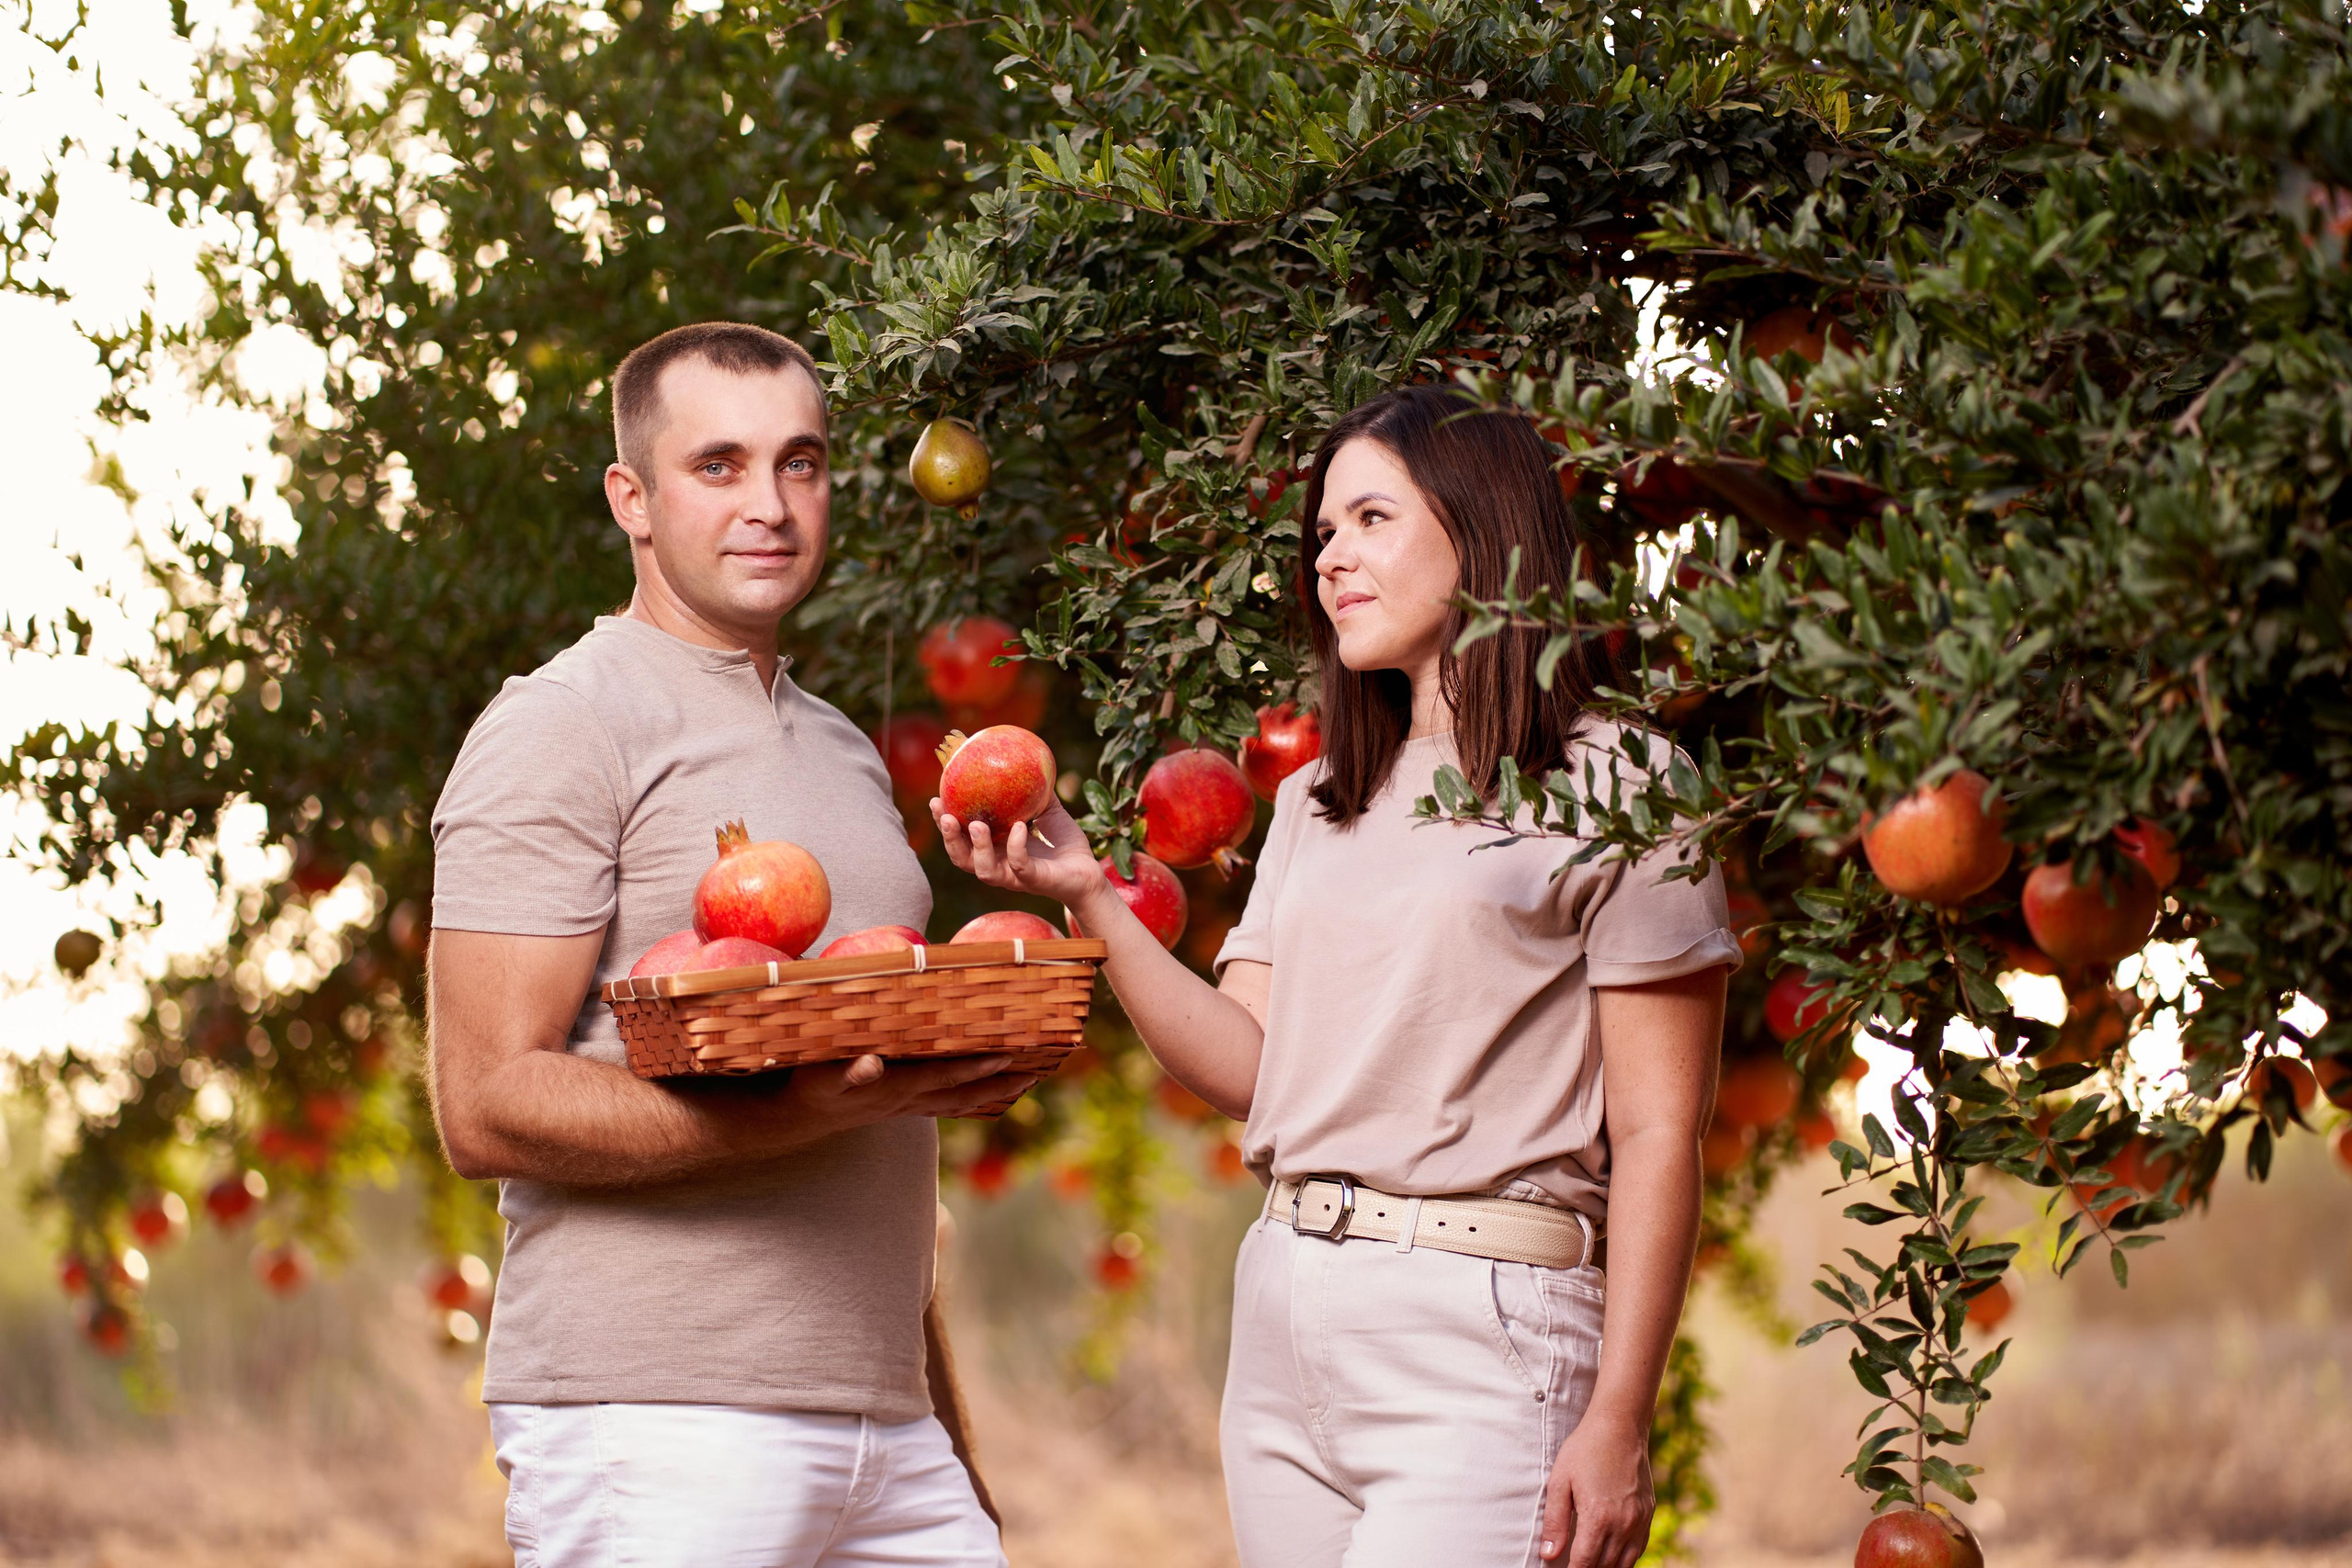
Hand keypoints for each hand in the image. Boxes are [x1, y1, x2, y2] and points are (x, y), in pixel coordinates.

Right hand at [774, 1053, 1038, 1136]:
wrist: (799, 1117)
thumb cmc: (809, 1088)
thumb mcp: (820, 1078)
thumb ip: (846, 1072)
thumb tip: (872, 1064)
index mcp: (896, 1088)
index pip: (945, 1076)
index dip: (976, 1067)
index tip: (1009, 1056)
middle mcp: (909, 1098)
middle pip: (965, 1093)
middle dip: (1001, 1083)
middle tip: (1039, 1071)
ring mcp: (909, 1104)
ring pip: (961, 1100)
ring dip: (995, 1091)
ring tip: (1028, 1079)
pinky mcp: (903, 1104)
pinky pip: (948, 1101)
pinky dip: (974, 1095)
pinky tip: (991, 1089)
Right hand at [934, 796, 1106, 911]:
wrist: (1090, 872)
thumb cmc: (1064, 843)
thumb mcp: (1048, 810)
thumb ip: (1033, 790)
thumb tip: (1025, 756)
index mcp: (995, 849)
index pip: (960, 839)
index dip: (943, 823)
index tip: (935, 800)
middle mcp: (999, 865)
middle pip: (962, 858)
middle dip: (949, 838)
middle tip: (944, 814)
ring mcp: (1014, 877)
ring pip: (983, 869)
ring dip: (976, 848)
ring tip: (975, 825)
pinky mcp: (1034, 881)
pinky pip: (1019, 866)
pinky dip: (1016, 847)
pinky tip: (1018, 828)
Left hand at [1540, 1414, 1653, 1567]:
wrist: (1620, 1426)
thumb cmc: (1585, 1450)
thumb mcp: (1560, 1482)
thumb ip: (1555, 1522)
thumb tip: (1548, 1555)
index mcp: (1598, 1518)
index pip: (1584, 1563)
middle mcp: (1623, 1524)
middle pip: (1604, 1566)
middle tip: (1574, 1565)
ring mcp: (1639, 1521)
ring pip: (1624, 1563)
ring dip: (1606, 1567)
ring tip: (1591, 1563)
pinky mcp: (1649, 1514)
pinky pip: (1639, 1548)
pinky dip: (1625, 1558)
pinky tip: (1612, 1555)